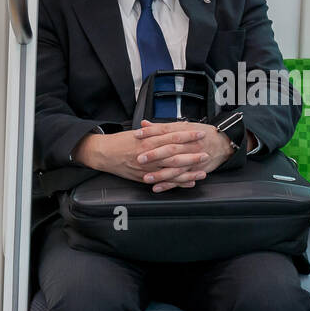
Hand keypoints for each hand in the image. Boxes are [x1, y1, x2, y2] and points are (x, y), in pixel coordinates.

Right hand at [74, 124, 214, 190]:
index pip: (172, 136)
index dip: (187, 135)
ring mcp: (147, 168)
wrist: (103, 153)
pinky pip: (163, 181)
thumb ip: (153, 131)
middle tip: (206, 154)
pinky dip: (176, 183)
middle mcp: (149, 154)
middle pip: (175, 154)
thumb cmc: (119, 142)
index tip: (200, 133)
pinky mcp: (143, 177)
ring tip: (202, 172)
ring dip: (188, 172)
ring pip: (171, 170)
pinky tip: (188, 183)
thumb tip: (168, 127)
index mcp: (148, 140)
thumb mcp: (137, 132)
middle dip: (192, 155)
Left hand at [134, 120, 233, 191]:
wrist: (222, 142)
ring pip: (174, 167)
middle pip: (169, 149)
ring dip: (160, 174)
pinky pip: (180, 179)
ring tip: (146, 178)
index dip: (151, 132)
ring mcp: (191, 159)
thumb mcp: (182, 126)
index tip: (137, 135)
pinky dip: (169, 184)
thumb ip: (161, 127)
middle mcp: (187, 145)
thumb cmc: (201, 133)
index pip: (165, 131)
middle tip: (140, 158)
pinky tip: (158, 187)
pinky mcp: (194, 170)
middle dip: (154, 155)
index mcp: (183, 133)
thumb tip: (144, 124)